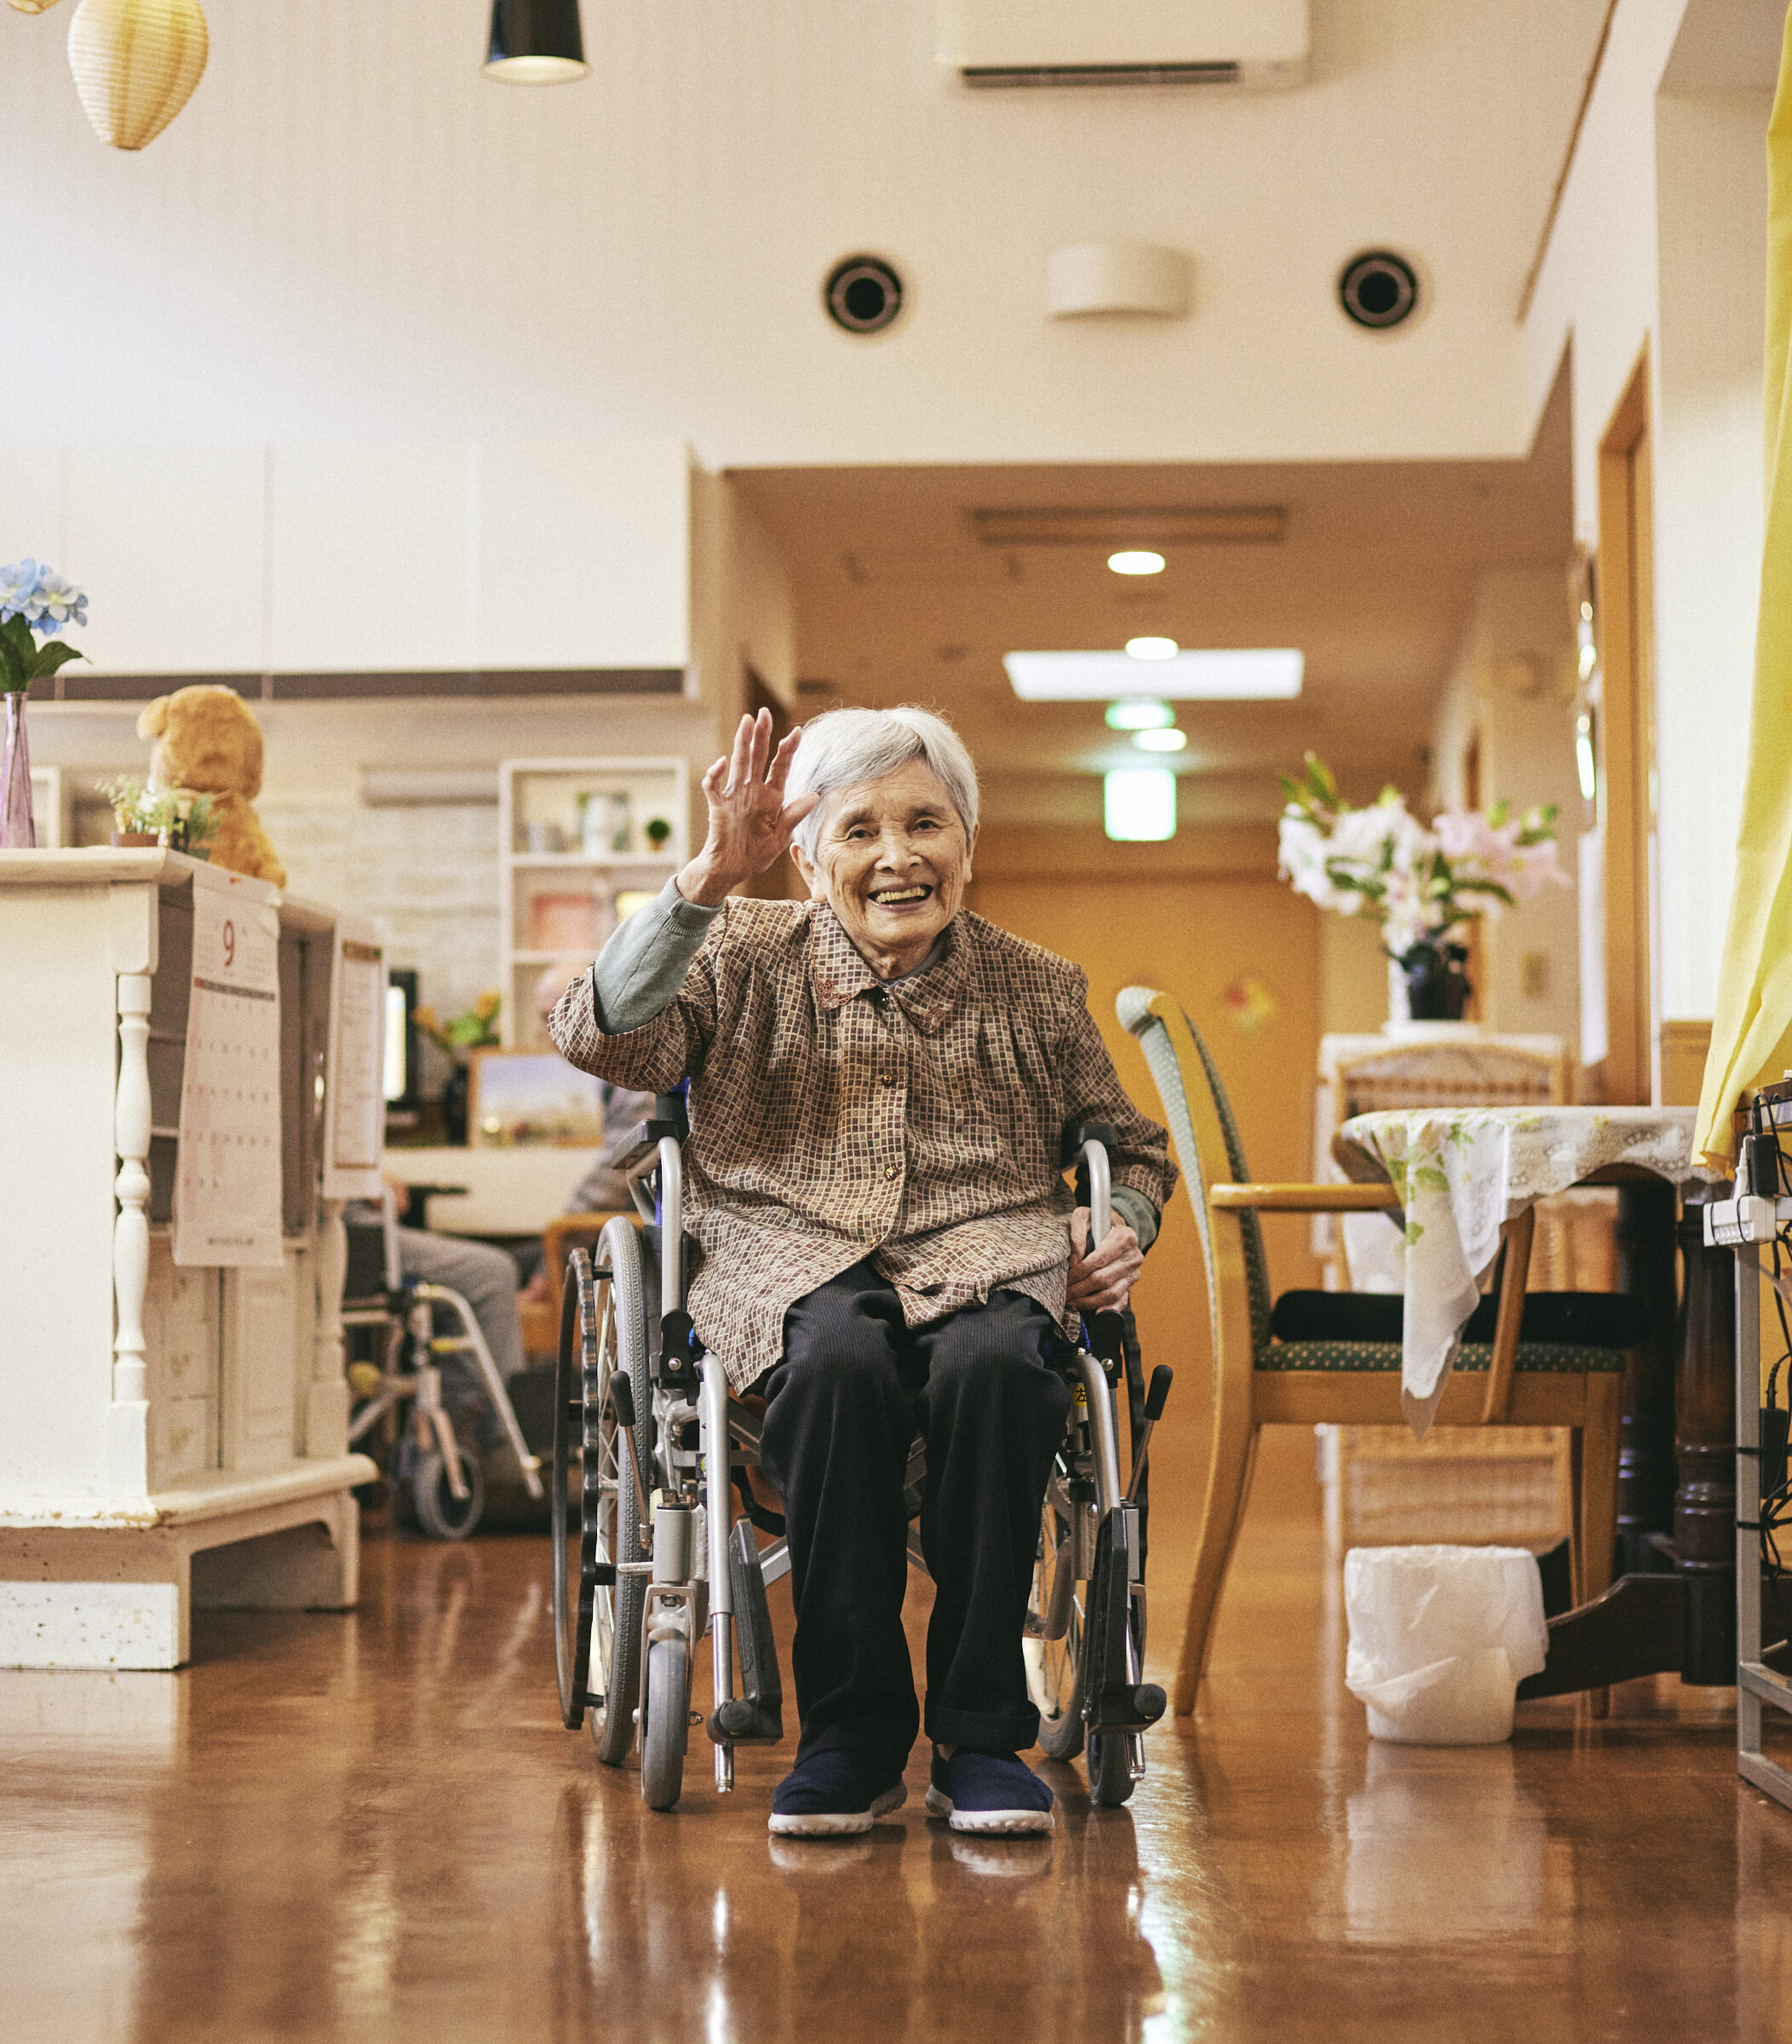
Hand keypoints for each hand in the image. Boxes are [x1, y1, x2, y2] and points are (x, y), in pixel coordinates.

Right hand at [677, 710, 818, 906]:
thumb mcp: (780, 837)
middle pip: (757, 757)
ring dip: (742, 743)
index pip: (780, 768)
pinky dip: (715, 774)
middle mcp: (753, 791)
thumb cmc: (756, 854)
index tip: (797, 732)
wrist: (730, 870)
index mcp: (771, 798)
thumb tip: (814, 796)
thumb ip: (794, 815)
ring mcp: (734, 797)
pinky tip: (721, 763)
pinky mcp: (718, 806)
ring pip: (738, 764)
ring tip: (746, 721)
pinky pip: (713, 786)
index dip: (788, 750)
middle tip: (764, 713)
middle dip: (762, 735)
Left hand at [1067, 1208, 1141, 1313]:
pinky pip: (1120, 1301)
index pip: (1099, 1260)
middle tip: (1064, 1292)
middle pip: (1103, 1279)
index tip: (1066, 1277)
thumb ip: (1077, 1234)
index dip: (1080, 1271)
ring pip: (1110, 1293)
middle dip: (1080, 1289)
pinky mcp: (1131, 1285)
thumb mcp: (1084, 1217)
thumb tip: (1075, 1260)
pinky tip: (1094, 1312)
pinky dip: (1107, 1309)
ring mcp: (1134, 1273)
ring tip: (1071, 1301)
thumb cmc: (1097, 1223)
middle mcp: (1133, 1256)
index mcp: (1125, 1237)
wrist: (1114, 1229)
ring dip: (1088, 1301)